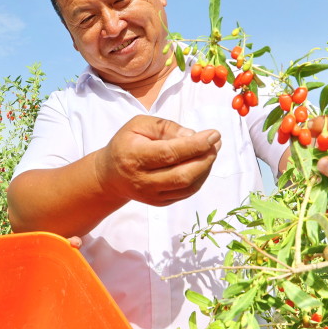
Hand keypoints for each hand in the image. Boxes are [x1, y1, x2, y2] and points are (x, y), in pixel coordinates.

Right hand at [96, 115, 221, 206]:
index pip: (169, 154)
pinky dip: (200, 178)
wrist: (111, 175)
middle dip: (205, 158)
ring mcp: (152, 195)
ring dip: (206, 168)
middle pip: (182, 175)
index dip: (195, 145)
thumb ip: (165, 127)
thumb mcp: (139, 125)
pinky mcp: (160, 203)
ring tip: (211, 151)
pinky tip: (202, 163)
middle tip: (216, 143)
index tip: (214, 134)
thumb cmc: (127, 144)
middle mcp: (142, 180)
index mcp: (134, 157)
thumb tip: (191, 135)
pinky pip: (187, 193)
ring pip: (188, 186)